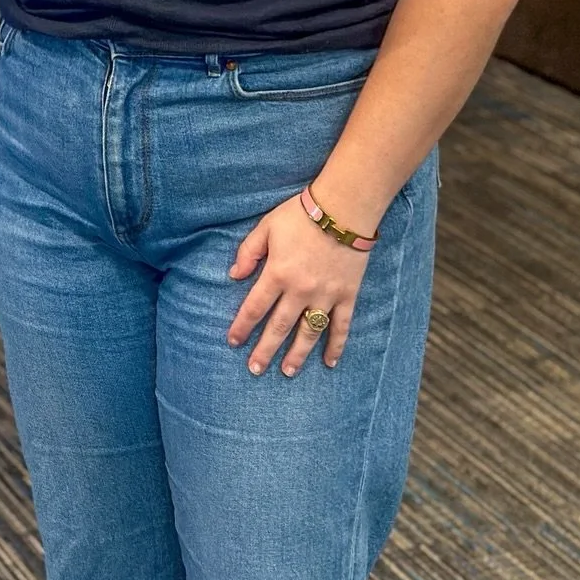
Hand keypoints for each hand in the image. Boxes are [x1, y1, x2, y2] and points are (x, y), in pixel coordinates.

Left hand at [226, 195, 369, 375]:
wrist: (342, 208)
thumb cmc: (300, 214)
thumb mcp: (266, 227)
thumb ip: (248, 252)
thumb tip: (233, 276)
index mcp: (277, 273)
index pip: (254, 307)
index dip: (242, 326)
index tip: (233, 342)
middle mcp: (300, 290)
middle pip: (279, 327)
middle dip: (265, 350)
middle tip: (254, 370)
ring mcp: (325, 295)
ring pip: (308, 332)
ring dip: (297, 354)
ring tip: (287, 371)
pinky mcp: (347, 295)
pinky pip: (341, 326)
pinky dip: (336, 346)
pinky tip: (330, 362)